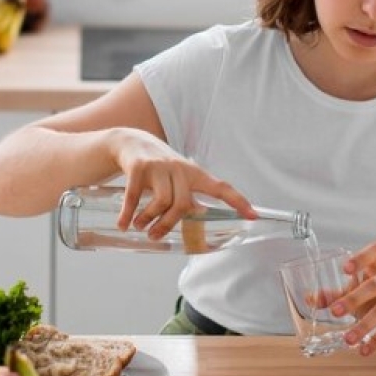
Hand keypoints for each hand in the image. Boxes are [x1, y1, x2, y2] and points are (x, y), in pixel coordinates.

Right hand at [110, 130, 253, 239]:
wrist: (131, 140)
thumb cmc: (159, 167)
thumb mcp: (177, 178)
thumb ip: (186, 197)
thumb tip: (197, 221)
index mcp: (194, 173)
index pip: (220, 187)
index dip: (238, 201)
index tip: (252, 216)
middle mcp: (179, 168)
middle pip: (183, 204)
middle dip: (169, 224)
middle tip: (155, 235)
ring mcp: (159, 166)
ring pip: (161, 202)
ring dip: (148, 220)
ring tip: (140, 227)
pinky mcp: (139, 167)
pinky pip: (135, 197)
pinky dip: (128, 214)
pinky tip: (123, 224)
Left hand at [334, 242, 375, 355]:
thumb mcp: (360, 291)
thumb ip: (336, 294)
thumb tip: (309, 298)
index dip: (361, 257)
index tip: (345, 269)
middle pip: (375, 284)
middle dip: (354, 298)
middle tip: (335, 311)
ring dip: (364, 325)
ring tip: (348, 339)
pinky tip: (365, 350)